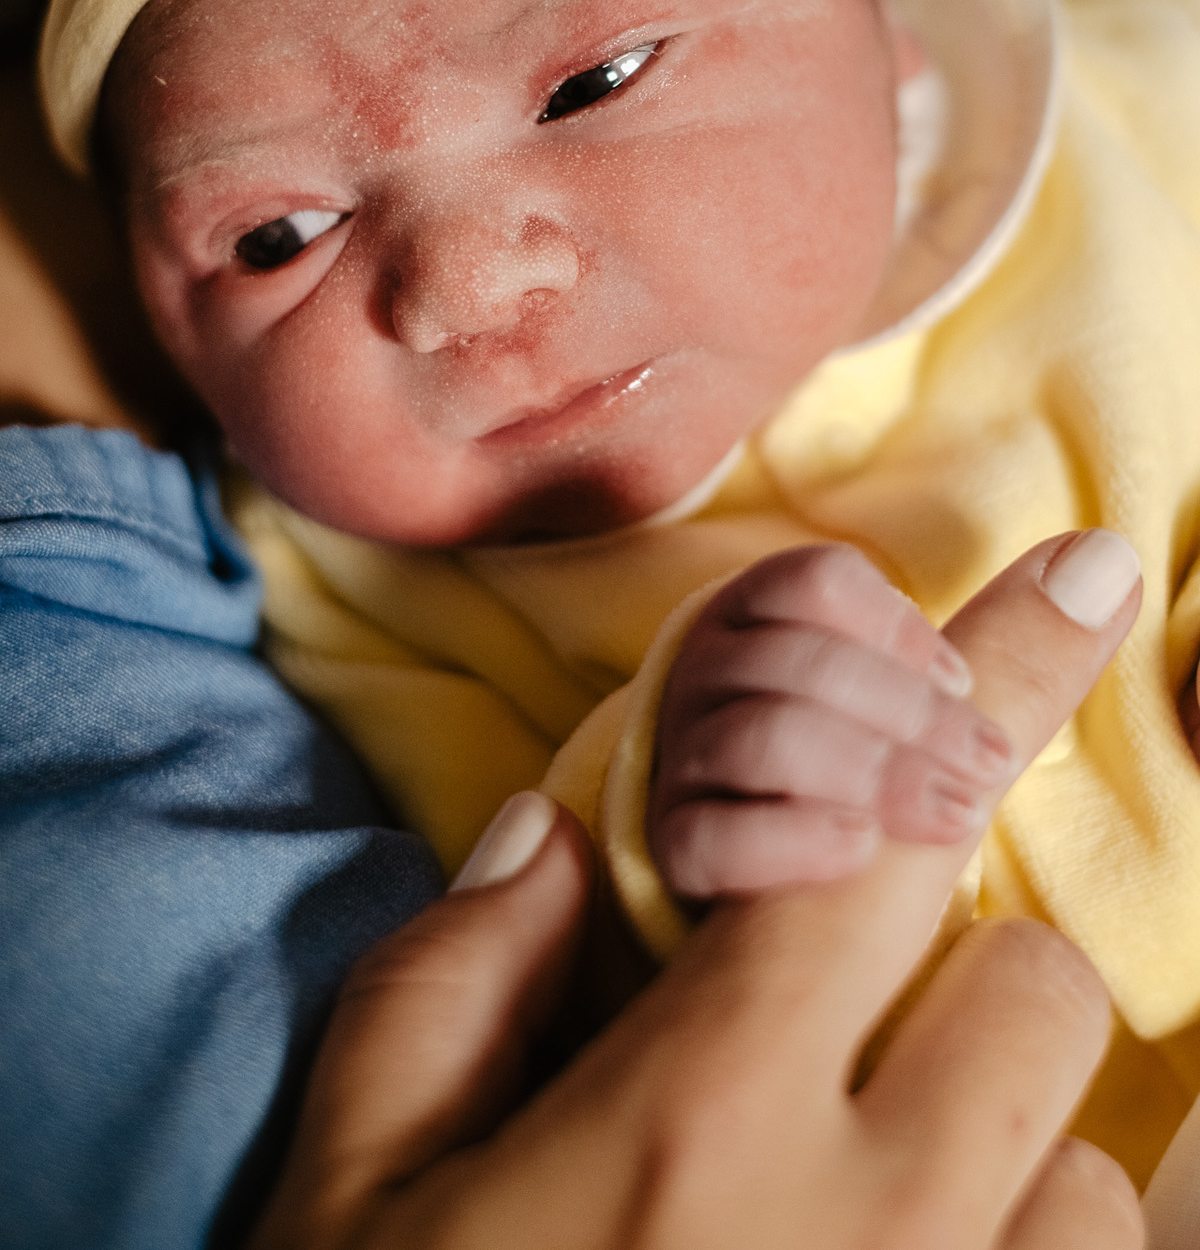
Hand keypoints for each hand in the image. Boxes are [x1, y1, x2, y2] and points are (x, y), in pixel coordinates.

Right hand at [250, 530, 1143, 1249]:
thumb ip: (446, 981)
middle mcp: (866, 1223)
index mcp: (694, 1115)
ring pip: (1095, 1172)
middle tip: (842, 1052)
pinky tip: (974, 1231)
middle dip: (948, 982)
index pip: (871, 817)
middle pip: (1027, 983)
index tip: (1082, 570)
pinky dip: (1069, 1248)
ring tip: (871, 1239)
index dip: (979, 671)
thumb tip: (546, 825)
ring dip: (1005, 1166)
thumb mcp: (354, 1198)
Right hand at [649, 542, 1015, 895]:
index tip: (960, 681)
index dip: (897, 627)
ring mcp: (682, 757)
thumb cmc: (864, 761)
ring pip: (760, 739)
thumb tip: (1109, 560)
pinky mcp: (672, 844)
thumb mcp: (928, 697)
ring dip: (872, 774)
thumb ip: (1013, 638)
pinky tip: (860, 851)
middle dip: (910, 715)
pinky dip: (792, 839)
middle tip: (991, 767)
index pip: (811, 581)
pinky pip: (712, 833)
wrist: (769, 872)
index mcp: (757, 613)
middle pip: (797, 661)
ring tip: (954, 818)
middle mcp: (706, 672)